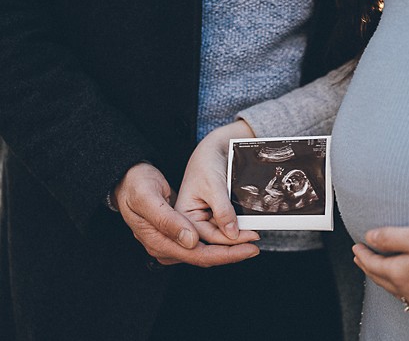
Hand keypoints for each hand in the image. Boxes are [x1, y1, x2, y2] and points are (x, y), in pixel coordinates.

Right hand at [114, 162, 258, 266]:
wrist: (126, 178)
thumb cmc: (135, 185)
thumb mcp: (148, 197)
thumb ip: (169, 220)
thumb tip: (192, 241)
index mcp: (159, 242)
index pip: (199, 255)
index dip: (227, 253)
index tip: (249, 246)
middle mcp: (166, 248)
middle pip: (206, 257)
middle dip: (233, 252)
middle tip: (256, 245)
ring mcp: (172, 242)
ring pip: (206, 251)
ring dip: (228, 246)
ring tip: (250, 238)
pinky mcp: (178, 234)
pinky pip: (203, 242)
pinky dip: (219, 238)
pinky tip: (234, 232)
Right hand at [175, 120, 256, 241]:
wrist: (214, 149)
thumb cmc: (206, 162)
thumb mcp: (213, 185)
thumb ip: (222, 210)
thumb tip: (232, 233)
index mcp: (182, 216)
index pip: (206, 236)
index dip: (229, 242)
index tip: (250, 238)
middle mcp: (190, 222)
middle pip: (213, 243)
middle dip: (234, 246)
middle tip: (254, 246)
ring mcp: (202, 220)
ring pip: (220, 238)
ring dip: (237, 239)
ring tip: (254, 236)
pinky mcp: (213, 217)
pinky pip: (225, 229)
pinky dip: (237, 230)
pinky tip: (249, 228)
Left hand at [352, 225, 408, 319]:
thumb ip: (390, 237)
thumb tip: (369, 238)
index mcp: (401, 274)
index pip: (373, 264)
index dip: (362, 254)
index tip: (356, 247)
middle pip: (383, 280)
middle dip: (370, 268)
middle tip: (362, 260)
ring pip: (401, 293)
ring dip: (388, 281)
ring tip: (383, 273)